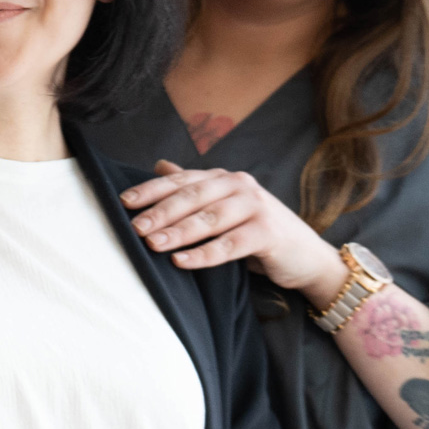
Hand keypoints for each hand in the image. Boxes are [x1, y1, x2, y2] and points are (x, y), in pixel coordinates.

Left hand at [120, 160, 347, 304]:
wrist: (305, 256)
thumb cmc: (257, 231)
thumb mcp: (224, 206)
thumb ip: (194, 187)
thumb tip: (159, 166)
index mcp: (223, 178)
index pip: (181, 181)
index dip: (151, 190)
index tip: (123, 202)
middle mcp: (239, 186)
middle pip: (192, 197)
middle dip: (160, 212)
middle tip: (135, 227)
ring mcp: (256, 206)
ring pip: (209, 219)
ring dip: (178, 232)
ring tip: (152, 243)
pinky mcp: (268, 232)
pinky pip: (230, 244)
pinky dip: (204, 254)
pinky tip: (181, 261)